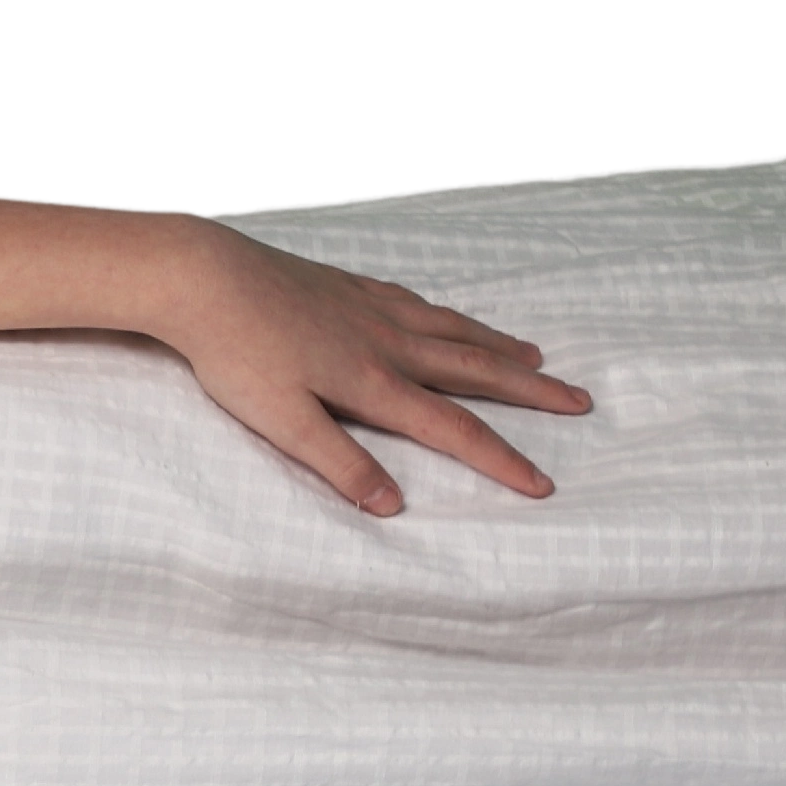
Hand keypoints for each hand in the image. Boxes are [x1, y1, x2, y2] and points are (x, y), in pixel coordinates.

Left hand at [133, 217, 594, 515]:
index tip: (543, 484)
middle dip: (531, 391)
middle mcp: (387, 342)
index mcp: (375, 383)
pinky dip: (449, 315)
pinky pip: (418, 302)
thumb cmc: (236, 355)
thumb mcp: (283, 423)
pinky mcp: (348, 285)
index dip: (503, 460)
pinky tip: (448, 318)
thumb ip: (339, 463)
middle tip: (581, 401)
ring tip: (536, 357)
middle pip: (476, 370)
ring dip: (499, 346)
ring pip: (453, 330)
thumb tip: (392, 506)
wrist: (204, 278)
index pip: (455, 430)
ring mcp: (371, 308)